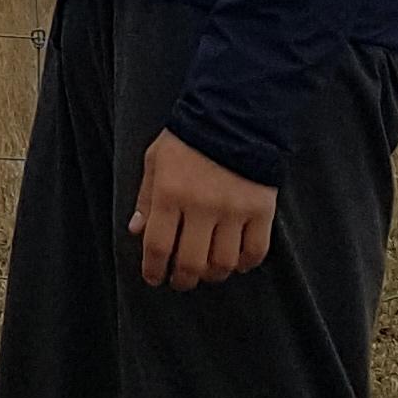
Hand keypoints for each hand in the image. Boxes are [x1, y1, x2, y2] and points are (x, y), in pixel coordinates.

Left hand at [129, 131, 277, 289]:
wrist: (234, 116)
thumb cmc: (188, 139)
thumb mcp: (155, 160)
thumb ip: (145, 197)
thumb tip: (136, 230)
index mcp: (169, 194)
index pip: (157, 246)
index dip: (153, 269)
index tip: (154, 278)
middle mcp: (201, 207)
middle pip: (190, 262)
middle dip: (182, 279)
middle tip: (180, 281)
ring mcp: (233, 211)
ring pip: (222, 263)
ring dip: (212, 274)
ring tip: (206, 271)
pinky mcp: (261, 211)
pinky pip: (254, 251)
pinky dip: (244, 263)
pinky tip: (235, 261)